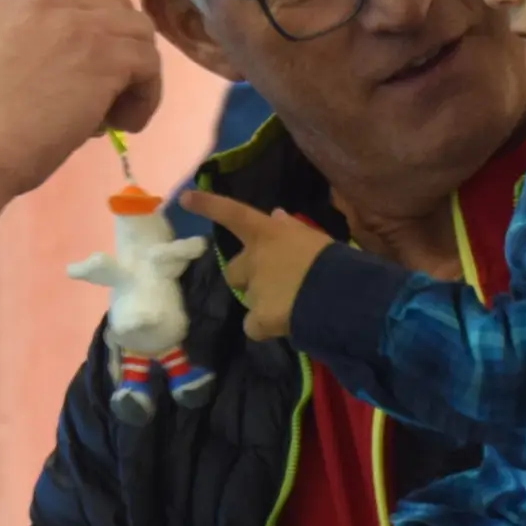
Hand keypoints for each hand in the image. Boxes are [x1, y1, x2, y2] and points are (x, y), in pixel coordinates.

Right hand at [0, 0, 164, 201]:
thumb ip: (21, 55)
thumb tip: (63, 77)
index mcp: (10, 2)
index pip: (72, 0)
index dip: (87, 39)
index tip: (81, 78)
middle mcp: (46, 1)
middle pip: (112, 7)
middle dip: (118, 47)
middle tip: (105, 95)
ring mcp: (78, 25)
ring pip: (138, 32)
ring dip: (135, 73)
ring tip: (115, 115)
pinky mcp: (104, 56)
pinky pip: (149, 64)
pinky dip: (146, 96)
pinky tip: (126, 125)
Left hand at [177, 192, 332, 339]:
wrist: (341, 295)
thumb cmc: (332, 261)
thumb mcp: (313, 238)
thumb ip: (291, 229)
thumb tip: (276, 216)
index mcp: (268, 234)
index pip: (234, 213)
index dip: (209, 205)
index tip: (185, 198)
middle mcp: (254, 259)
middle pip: (234, 270)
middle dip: (247, 277)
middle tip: (274, 283)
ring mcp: (254, 290)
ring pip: (249, 298)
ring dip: (262, 302)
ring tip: (291, 305)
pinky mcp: (259, 318)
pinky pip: (253, 326)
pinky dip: (264, 328)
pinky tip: (284, 325)